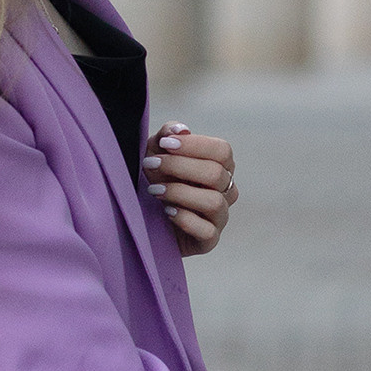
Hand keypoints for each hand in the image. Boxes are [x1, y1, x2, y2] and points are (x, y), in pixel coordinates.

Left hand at [147, 123, 237, 253]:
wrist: (144, 216)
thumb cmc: (156, 178)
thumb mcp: (156, 152)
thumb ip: (167, 134)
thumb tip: (181, 129)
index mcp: (221, 166)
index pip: (222, 151)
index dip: (194, 145)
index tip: (165, 144)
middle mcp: (226, 190)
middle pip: (216, 174)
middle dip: (179, 166)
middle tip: (150, 164)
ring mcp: (220, 216)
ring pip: (213, 202)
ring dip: (179, 192)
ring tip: (154, 191)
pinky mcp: (209, 240)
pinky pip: (206, 230)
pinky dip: (185, 219)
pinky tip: (166, 211)